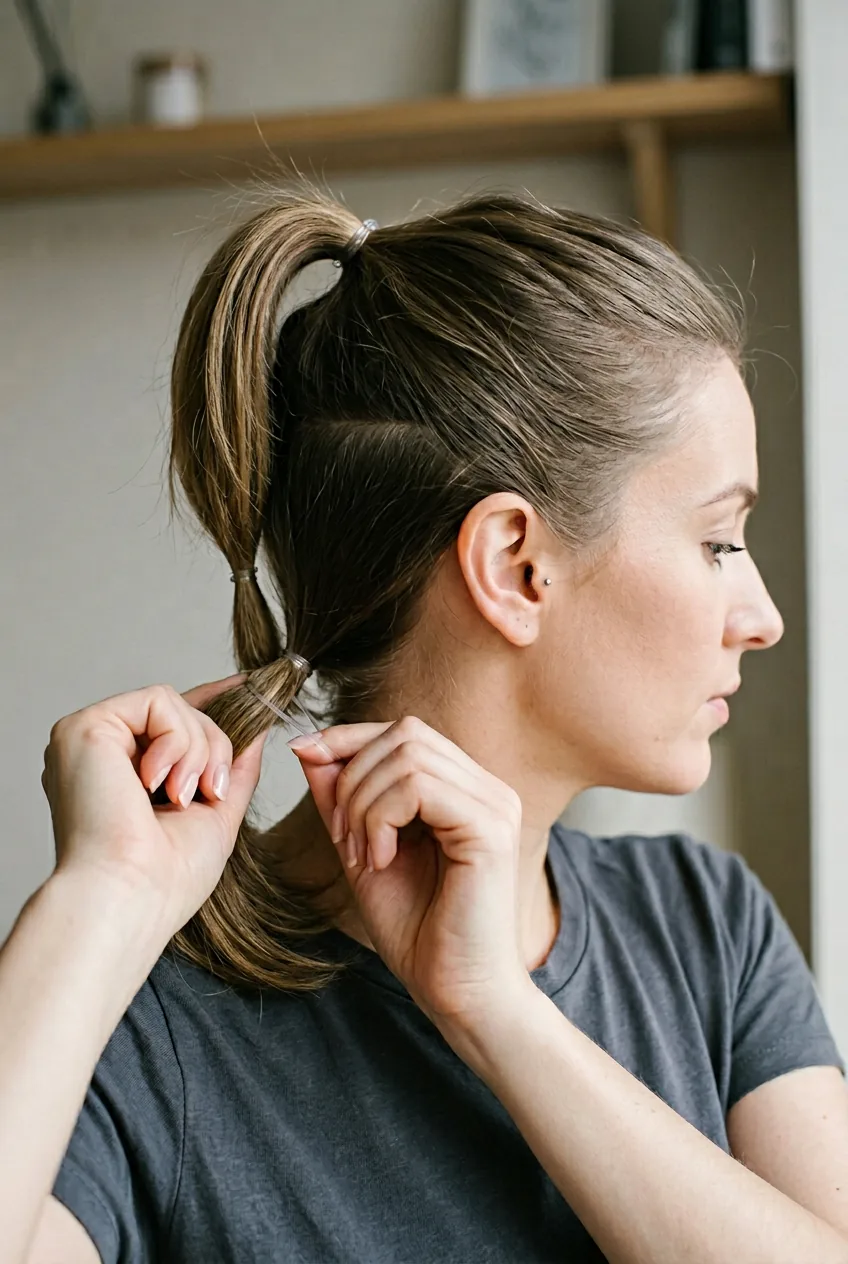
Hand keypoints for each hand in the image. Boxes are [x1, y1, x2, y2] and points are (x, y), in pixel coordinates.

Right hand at [40, 676, 267, 938]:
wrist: (130, 898)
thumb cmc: (166, 877)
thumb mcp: (216, 813)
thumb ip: (234, 768)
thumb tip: (257, 730)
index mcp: (120, 774)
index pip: (168, 722)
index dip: (211, 704)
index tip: (250, 690)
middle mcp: (100, 753)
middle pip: (180, 712)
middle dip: (214, 748)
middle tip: (209, 793)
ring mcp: (89, 738)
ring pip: (173, 703)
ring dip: (199, 750)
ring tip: (180, 797)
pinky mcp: (86, 726)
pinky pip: (158, 700)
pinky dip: (177, 740)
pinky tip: (159, 783)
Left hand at [289, 716, 531, 1030]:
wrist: (455, 993)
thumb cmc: (418, 932)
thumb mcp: (362, 851)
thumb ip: (342, 800)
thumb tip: (309, 747)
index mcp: (464, 789)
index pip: (404, 732)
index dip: (348, 737)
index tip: (304, 756)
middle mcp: (487, 788)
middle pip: (404, 733)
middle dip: (352, 776)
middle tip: (342, 839)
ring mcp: (494, 804)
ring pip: (407, 755)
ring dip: (363, 802)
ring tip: (362, 855)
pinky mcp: (490, 827)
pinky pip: (418, 788)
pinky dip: (381, 818)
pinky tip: (380, 861)